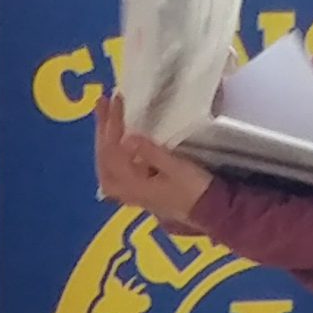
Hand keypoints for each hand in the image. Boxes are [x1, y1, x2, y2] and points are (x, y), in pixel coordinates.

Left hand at [94, 96, 212, 226]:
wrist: (210, 212)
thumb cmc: (196, 189)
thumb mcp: (176, 168)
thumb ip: (152, 153)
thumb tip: (129, 137)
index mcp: (134, 185)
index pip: (113, 152)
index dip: (112, 124)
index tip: (117, 100)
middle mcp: (128, 191)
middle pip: (103, 159)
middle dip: (101, 129)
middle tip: (103, 103)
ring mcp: (132, 193)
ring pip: (107, 167)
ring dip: (104, 141)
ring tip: (105, 119)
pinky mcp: (140, 192)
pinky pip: (116, 172)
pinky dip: (112, 154)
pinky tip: (117, 142)